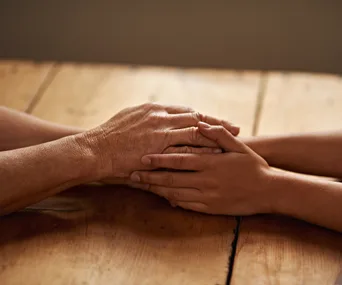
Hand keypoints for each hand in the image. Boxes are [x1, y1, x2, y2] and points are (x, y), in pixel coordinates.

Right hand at [80, 104, 239, 179]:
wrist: (94, 150)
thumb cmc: (109, 136)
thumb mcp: (128, 118)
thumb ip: (146, 117)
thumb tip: (156, 117)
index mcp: (154, 109)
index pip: (186, 111)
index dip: (203, 116)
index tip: (217, 120)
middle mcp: (160, 116)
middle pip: (196, 117)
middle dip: (217, 123)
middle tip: (235, 128)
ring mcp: (160, 131)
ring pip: (195, 130)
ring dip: (215, 134)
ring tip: (233, 139)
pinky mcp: (158, 148)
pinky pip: (186, 149)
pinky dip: (203, 150)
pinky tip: (216, 154)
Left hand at [129, 122, 271, 214]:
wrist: (270, 191)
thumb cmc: (254, 166)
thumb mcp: (239, 147)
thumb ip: (219, 135)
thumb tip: (201, 123)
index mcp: (210, 163)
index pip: (178, 160)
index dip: (159, 159)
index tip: (142, 157)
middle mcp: (205, 181)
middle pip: (171, 179)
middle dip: (150, 177)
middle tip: (132, 174)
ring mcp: (207, 196)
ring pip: (175, 194)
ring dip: (156, 190)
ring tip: (141, 186)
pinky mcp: (210, 208)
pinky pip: (186, 205)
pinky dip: (172, 201)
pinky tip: (162, 197)